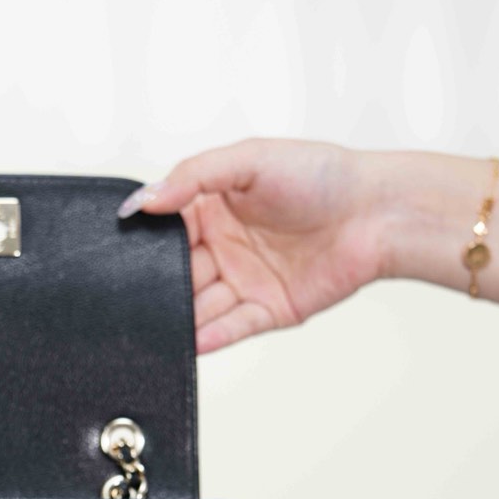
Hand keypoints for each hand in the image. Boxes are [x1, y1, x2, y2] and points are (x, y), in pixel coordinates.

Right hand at [118, 139, 386, 352]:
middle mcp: (225, 245)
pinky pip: (232, 326)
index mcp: (214, 206)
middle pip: (177, 272)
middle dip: (156, 284)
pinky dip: (211, 335)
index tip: (119, 252)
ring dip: (179, 315)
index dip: (145, 241)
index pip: (166, 229)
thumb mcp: (249, 159)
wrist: (378, 212)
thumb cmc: (323, 175)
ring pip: (200, 304)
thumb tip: (142, 200)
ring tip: (154, 324)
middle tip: (132, 295)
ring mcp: (245, 280)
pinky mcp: (268, 309)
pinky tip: (191, 340)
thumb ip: (193, 175)